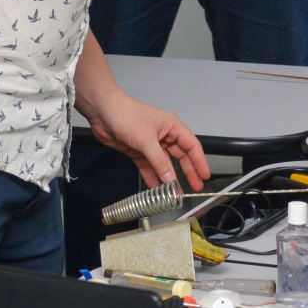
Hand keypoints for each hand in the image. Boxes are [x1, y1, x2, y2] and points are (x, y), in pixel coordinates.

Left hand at [88, 94, 210, 191]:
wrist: (103, 112)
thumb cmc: (128, 116)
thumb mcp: (147, 140)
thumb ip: (160, 162)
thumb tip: (171, 179)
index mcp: (172, 127)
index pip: (191, 146)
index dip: (199, 161)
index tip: (204, 176)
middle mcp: (164, 136)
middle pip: (180, 157)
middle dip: (187, 172)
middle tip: (195, 188)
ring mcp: (151, 145)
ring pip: (164, 164)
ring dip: (169, 178)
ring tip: (175, 194)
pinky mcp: (138, 152)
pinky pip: (149, 167)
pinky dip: (152, 178)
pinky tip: (157, 190)